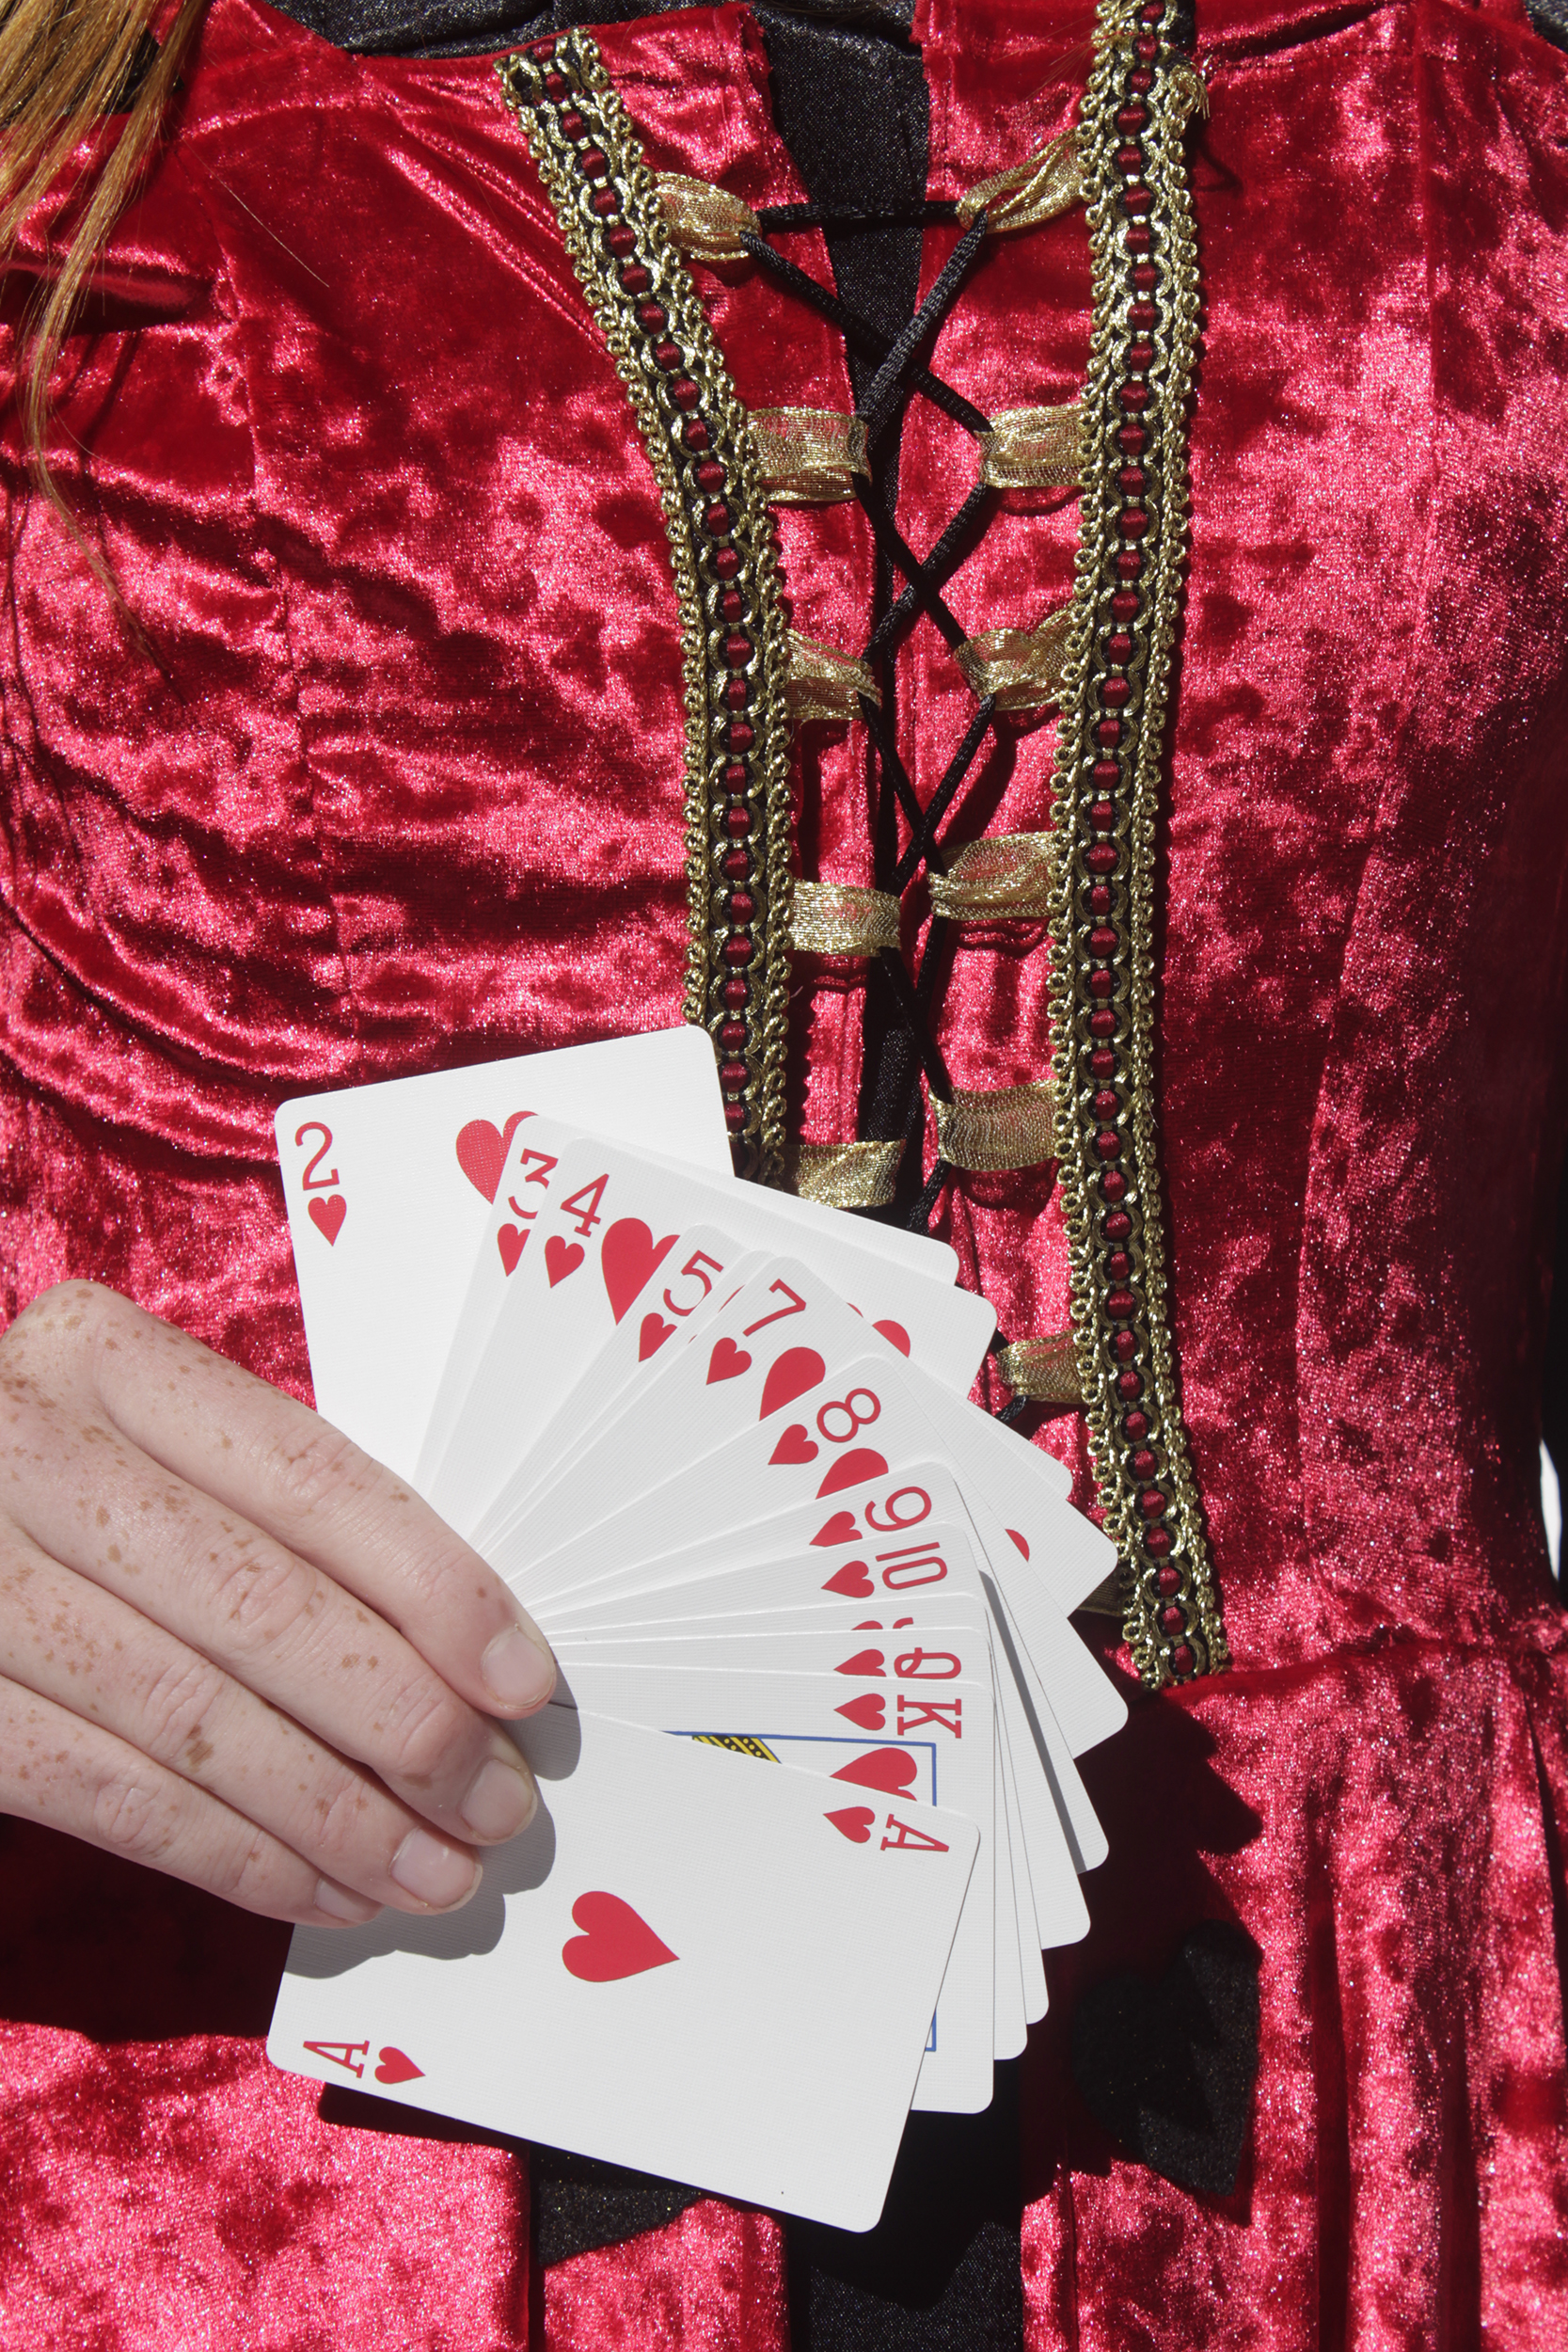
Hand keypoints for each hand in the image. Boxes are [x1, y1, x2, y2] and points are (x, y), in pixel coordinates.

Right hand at [0, 1282, 556, 1927]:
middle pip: (258, 1603)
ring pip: (192, 1719)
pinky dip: (238, 1858)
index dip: (433, 1585)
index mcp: (103, 1358)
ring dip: (337, 1816)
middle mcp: (22, 1449)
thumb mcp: (157, 1448)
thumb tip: (471, 1659)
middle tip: (497, 1800)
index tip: (523, 1682)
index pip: (309, 1478)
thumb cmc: (75, 1495)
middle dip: (404, 1721)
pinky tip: (325, 1892)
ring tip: (437, 1873)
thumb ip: (281, 1516)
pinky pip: (113, 1798)